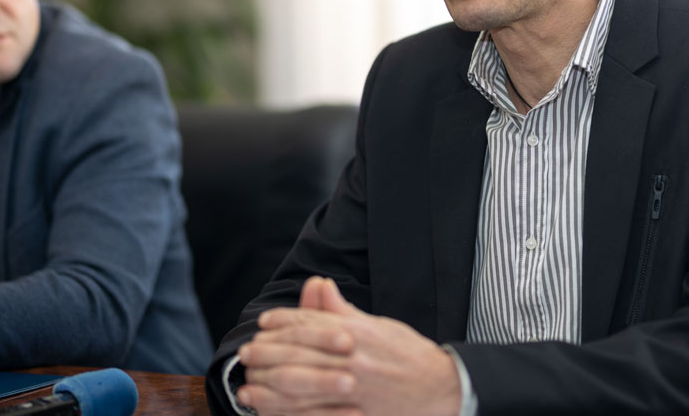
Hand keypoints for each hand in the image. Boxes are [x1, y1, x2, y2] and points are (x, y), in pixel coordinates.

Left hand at [239, 277, 461, 415]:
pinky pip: (313, 413)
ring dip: (269, 383)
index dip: (283, 321)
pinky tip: (267, 409)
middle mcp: (355, 358)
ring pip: (301, 384)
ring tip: (248, 382)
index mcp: (360, 332)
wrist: (441, 388)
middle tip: (247, 352)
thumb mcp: (380, 325)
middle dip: (268, 351)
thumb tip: (320, 285)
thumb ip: (344, 310)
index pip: (312, 322)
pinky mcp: (355, 415)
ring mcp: (354, 389)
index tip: (264, 323)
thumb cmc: (409, 355)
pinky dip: (286, 411)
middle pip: (300, 352)